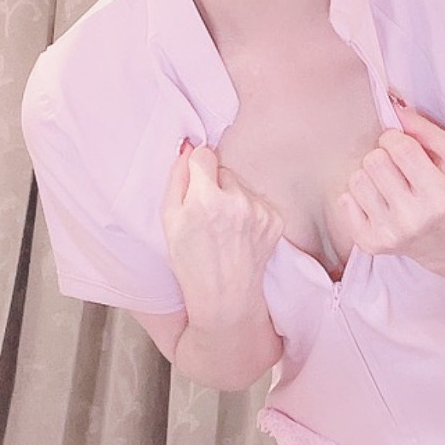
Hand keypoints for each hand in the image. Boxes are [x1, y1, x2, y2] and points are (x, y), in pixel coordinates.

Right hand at [161, 141, 283, 321]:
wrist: (225, 297)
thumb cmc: (191, 262)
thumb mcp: (169, 220)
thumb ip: (176, 178)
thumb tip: (188, 147)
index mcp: (205, 199)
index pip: (205, 154)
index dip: (197, 167)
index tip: (195, 183)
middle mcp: (236, 201)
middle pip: (224, 170)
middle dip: (215, 185)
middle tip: (208, 215)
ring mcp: (259, 210)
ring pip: (242, 186)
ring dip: (234, 198)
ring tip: (226, 228)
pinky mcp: (275, 219)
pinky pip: (258, 201)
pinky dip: (251, 212)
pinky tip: (241, 234)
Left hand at [336, 104, 444, 262]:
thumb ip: (427, 129)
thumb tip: (394, 109)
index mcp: (438, 196)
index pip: (400, 148)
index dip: (394, 138)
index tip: (400, 145)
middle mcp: (413, 219)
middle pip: (373, 162)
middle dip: (381, 157)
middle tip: (394, 168)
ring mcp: (390, 234)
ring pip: (356, 180)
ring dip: (369, 176)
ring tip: (386, 186)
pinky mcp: (370, 243)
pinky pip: (344, 201)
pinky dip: (357, 196)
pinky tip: (376, 202)